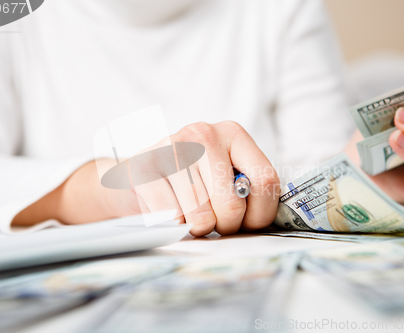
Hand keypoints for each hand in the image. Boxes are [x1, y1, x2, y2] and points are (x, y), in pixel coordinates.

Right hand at [13, 121, 280, 235]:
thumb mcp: (224, 175)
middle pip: (232, 204)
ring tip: (191, 215)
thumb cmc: (189, 182)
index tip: (248, 223)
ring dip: (198, 228)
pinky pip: (173, 218)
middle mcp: (204, 134)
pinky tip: (171, 212)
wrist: (137, 176)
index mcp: (233, 134)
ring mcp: (172, 148)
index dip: (261, 213)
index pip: (266, 180)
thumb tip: (261, 218)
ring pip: (202, 217)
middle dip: (225, 226)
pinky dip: (174, 226)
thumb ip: (247, 189)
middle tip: (214, 221)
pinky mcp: (145, 168)